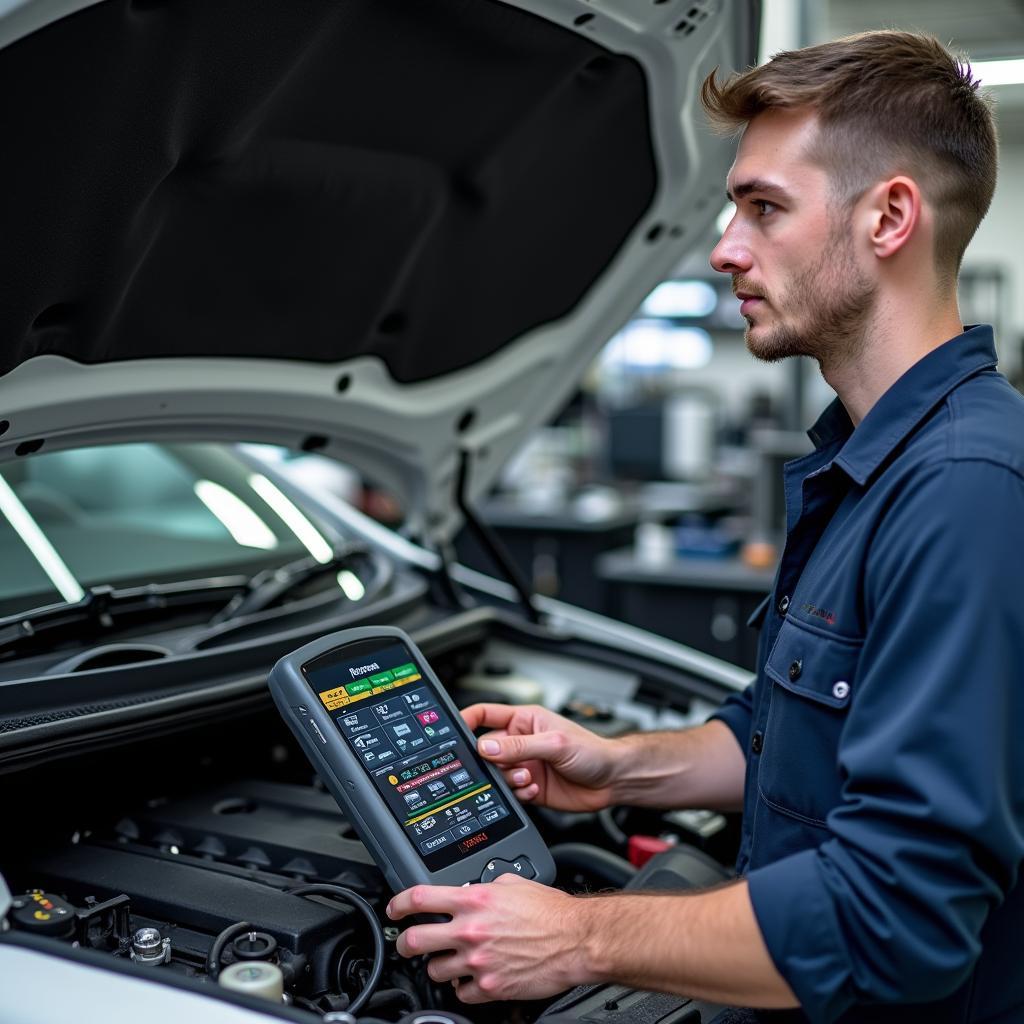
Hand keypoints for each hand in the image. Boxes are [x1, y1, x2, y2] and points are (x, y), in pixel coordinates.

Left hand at [388, 874, 587, 1002]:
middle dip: (405, 943)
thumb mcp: (515, 883)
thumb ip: (487, 885)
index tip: (395, 908)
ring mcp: (477, 962)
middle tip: (408, 943)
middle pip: (415, 940)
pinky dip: (463, 987)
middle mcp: (470, 930)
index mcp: (474, 900)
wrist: (576, 939)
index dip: (398, 903)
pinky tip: (473, 977)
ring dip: (439, 965)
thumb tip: (472, 890)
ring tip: (451, 960)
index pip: (420, 898)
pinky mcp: (489, 988)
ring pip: (435, 970)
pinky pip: (461, 993)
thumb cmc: (552, 911)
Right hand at [460, 703, 620, 811]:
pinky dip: (519, 794)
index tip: (453, 732)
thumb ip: (519, 746)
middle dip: (491, 762)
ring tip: (528, 777)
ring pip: (496, 775)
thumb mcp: (554, 744)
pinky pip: (510, 793)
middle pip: (486, 750)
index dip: (466, 720)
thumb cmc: (593, 750)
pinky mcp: (529, 787)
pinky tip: (534, 789)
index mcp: (524, 720)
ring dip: (508, 780)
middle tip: (505, 766)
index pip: (485, 714)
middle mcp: (521, 742)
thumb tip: (486, 746)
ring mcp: (524, 765)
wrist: (612, 780)